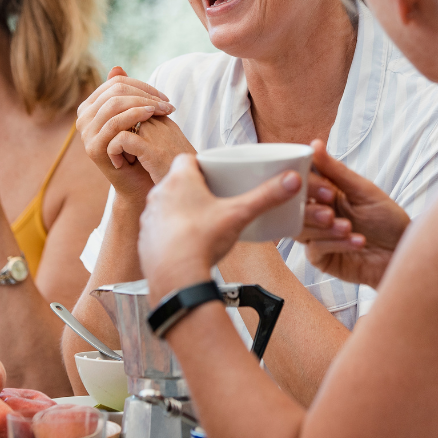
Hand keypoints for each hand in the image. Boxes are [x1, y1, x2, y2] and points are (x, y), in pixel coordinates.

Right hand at [78, 67, 195, 199]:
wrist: (140, 181)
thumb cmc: (140, 146)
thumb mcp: (134, 116)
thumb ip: (125, 93)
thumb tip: (117, 67)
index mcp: (90, 107)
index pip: (116, 83)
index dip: (142, 85)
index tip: (164, 97)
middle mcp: (83, 118)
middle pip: (115, 91)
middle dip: (145, 94)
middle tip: (168, 104)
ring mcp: (86, 133)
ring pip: (115, 104)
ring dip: (144, 103)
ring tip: (163, 110)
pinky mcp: (93, 147)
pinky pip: (115, 123)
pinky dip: (135, 115)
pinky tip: (152, 116)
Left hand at [138, 154, 301, 299]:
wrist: (175, 277)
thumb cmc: (201, 241)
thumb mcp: (240, 214)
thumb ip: (266, 196)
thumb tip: (291, 181)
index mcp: (180, 180)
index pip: (187, 159)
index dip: (202, 164)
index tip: (216, 173)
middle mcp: (160, 194)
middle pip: (179, 182)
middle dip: (195, 188)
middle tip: (215, 198)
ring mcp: (150, 217)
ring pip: (168, 205)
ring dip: (181, 210)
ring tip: (203, 222)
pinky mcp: (146, 239)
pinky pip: (160, 229)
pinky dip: (172, 232)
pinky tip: (188, 243)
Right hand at [298, 140, 409, 287]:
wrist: (403, 252)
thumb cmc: (388, 220)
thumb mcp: (365, 191)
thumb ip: (337, 171)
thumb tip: (314, 145)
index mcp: (324, 193)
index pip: (301, 182)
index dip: (306, 184)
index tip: (325, 189)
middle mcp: (316, 213)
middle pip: (293, 209)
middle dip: (311, 209)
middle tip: (331, 212)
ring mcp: (317, 236)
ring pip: (300, 229)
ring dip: (325, 228)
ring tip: (349, 227)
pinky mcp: (322, 259)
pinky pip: (315, 249)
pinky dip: (335, 243)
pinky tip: (357, 241)